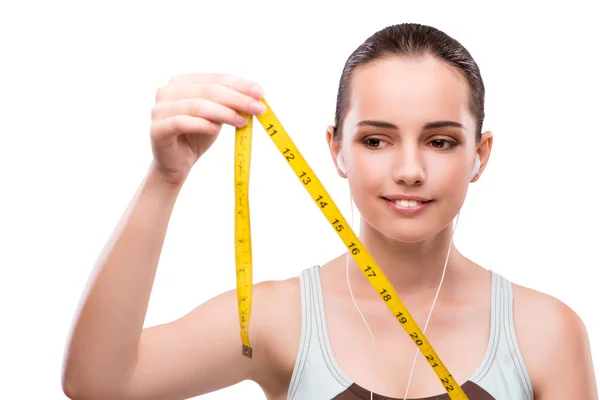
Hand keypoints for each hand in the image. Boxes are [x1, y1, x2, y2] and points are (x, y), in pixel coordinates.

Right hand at [149, 73, 265, 184]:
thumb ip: (230, 105)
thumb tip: (256, 97)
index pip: (215, 78)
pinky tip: (216, 129)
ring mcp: (159, 109)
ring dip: (224, 113)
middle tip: (258, 108)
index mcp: (182, 82)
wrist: (176, 164)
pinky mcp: (157, 128)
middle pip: (208, 90)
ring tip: (242, 122)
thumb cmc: (197, 136)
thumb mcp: (217, 116)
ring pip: (197, 105)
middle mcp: (167, 91)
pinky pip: (181, 122)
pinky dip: (202, 124)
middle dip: (237, 99)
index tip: (260, 93)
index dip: (239, 84)